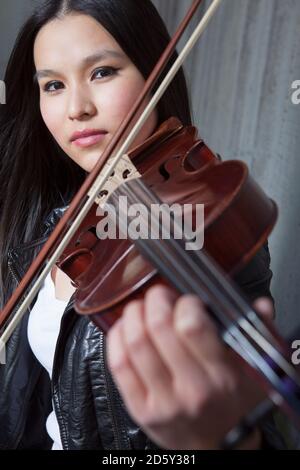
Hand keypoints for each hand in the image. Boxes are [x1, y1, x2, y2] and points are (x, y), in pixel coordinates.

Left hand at [106, 285, 273, 448]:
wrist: (217, 447)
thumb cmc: (233, 407)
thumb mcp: (254, 371)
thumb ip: (256, 333)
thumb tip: (259, 305)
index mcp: (221, 376)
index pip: (192, 327)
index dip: (185, 303)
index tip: (188, 300)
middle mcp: (190, 389)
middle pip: (158, 329)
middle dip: (156, 301)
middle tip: (160, 296)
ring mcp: (161, 400)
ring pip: (135, 343)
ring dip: (133, 314)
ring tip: (140, 307)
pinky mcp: (139, 409)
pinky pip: (118, 365)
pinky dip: (116, 338)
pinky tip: (124, 328)